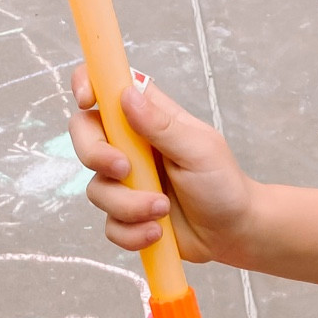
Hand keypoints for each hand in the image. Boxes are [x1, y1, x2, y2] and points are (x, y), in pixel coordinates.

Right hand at [67, 68, 257, 264]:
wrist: (234, 232)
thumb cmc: (223, 183)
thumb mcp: (198, 149)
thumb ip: (162, 125)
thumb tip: (127, 96)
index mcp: (147, 117)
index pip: (105, 87)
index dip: (86, 84)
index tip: (87, 99)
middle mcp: (129, 146)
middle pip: (83, 135)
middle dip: (95, 154)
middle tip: (125, 170)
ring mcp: (126, 182)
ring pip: (97, 190)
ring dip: (130, 205)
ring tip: (164, 209)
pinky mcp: (127, 216)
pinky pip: (111, 226)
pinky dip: (133, 233)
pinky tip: (158, 232)